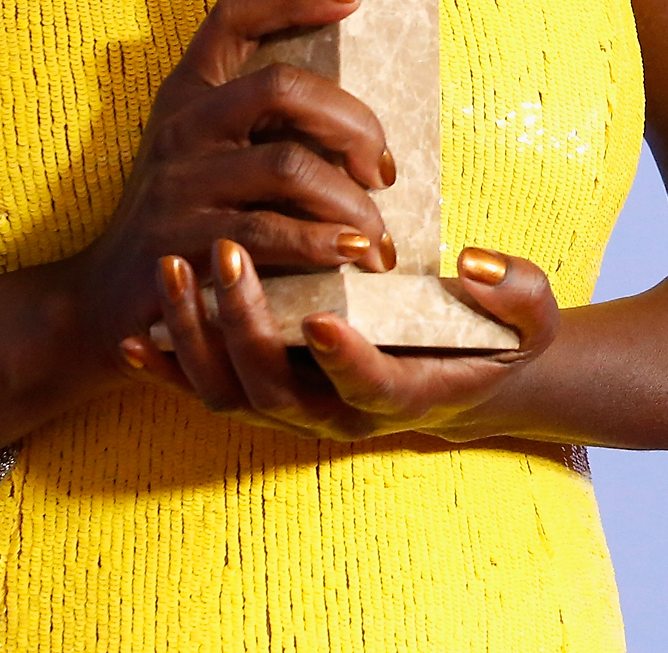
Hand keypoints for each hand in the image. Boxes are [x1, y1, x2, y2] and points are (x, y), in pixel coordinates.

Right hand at [60, 0, 396, 377]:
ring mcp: (180, 183)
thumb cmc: (181, 219)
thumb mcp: (206, 155)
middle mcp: (182, 127)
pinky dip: (324, 243)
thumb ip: (262, 127)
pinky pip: (273, 233)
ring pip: (290, 166)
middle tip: (384, 170)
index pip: (234, 16)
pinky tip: (350, 254)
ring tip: (376, 234)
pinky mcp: (184, 241)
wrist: (105, 299)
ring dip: (351, 200)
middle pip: (284, 88)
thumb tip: (364, 127)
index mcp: (189, 93)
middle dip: (355, 124)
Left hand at [122, 236, 561, 443]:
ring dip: (195, 337)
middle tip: (229, 253)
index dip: (346, 361)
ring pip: (231, 394)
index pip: (370, 388)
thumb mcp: (531, 316)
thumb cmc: (497, 340)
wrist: (464, 377)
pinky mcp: (266, 394)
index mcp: (405, 394)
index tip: (325, 318)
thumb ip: (516, 292)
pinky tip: (135, 334)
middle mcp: (340, 415)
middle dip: (246, 326)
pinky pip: (206, 390)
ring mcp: (296, 410)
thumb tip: (474, 265)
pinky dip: (167, 368)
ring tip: (174, 268)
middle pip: (278, 390)